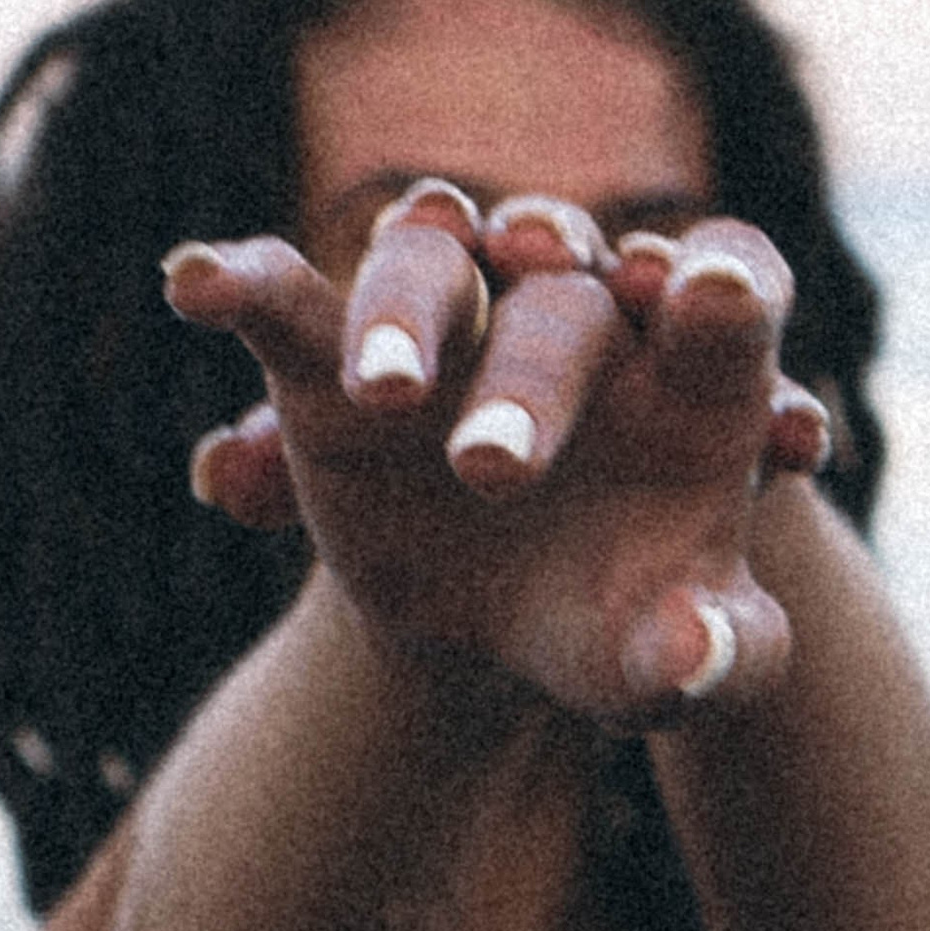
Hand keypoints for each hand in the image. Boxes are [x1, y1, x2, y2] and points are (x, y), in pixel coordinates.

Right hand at [161, 183, 833, 728]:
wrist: (502, 637)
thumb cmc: (620, 627)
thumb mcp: (680, 661)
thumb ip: (720, 658)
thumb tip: (699, 651)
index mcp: (688, 374)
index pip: (734, 289)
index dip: (725, 284)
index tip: (706, 292)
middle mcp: (570, 316)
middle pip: (561, 305)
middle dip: (531, 378)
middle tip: (494, 472)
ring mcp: (453, 325)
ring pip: (431, 269)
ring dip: (403, 315)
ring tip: (381, 390)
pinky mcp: (334, 358)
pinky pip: (286, 298)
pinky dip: (243, 280)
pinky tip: (196, 283)